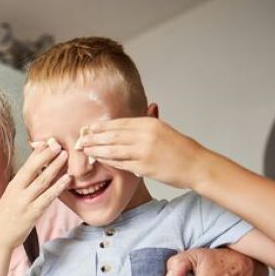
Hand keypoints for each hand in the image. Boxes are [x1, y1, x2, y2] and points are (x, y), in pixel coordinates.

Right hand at [0, 141, 71, 250]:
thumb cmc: (5, 218)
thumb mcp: (10, 198)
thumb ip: (22, 186)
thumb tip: (34, 174)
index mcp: (13, 186)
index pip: (26, 165)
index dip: (38, 153)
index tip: (48, 141)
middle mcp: (18, 191)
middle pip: (34, 169)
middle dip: (47, 155)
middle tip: (58, 143)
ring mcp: (25, 202)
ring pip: (42, 181)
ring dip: (55, 167)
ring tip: (65, 156)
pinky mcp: (32, 213)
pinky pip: (48, 198)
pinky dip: (58, 187)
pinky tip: (66, 179)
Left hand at [78, 117, 208, 188]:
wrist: (196, 165)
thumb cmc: (180, 149)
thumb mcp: (163, 129)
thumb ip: (149, 121)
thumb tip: (143, 110)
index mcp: (149, 123)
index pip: (119, 123)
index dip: (101, 126)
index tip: (88, 128)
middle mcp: (145, 135)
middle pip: (112, 135)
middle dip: (93, 137)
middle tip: (78, 139)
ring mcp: (144, 151)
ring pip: (112, 149)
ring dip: (95, 150)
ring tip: (84, 150)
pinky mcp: (143, 166)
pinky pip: (120, 163)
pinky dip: (107, 161)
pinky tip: (98, 160)